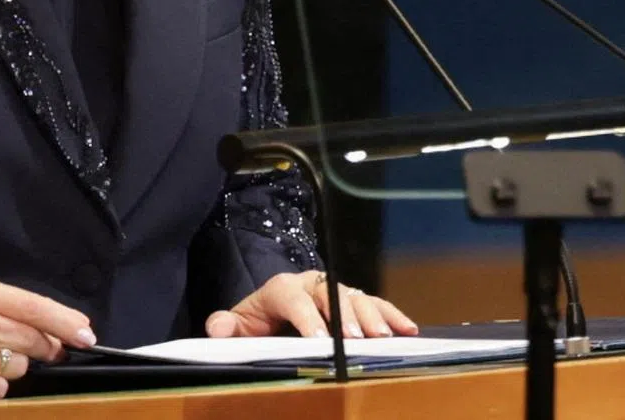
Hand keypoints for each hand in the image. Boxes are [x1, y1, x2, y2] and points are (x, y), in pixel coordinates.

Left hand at [205, 270, 417, 340]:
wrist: (272, 312)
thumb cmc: (258, 323)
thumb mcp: (239, 325)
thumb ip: (227, 327)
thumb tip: (216, 327)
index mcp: (281, 289)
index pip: (292, 298)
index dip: (305, 318)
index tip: (317, 341)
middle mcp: (310, 283)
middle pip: (329, 292)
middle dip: (344, 315)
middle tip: (357, 339)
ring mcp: (333, 291)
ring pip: (354, 295)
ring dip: (371, 315)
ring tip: (382, 337)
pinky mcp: (351, 302)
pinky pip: (374, 303)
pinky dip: (391, 314)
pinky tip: (408, 329)